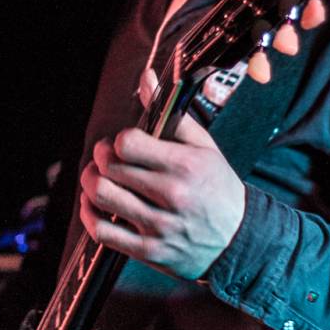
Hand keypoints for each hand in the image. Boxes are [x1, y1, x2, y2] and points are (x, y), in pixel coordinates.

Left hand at [79, 73, 245, 278]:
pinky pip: (102, 232)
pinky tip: (96, 205)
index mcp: (185, 166)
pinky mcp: (149, 251)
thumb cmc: (218, 188)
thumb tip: (146, 78)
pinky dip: (89, 215)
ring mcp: (159, 226)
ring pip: (101, 198)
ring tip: (99, 177)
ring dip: (90, 183)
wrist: (240, 240)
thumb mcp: (203, 147)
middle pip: (109, 168)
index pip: (127, 144)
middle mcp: (171, 196)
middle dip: (100, 157)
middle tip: (106, 157)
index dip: (118, 140)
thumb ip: (170, 113)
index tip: (122, 143)